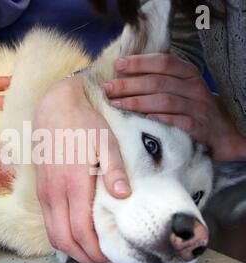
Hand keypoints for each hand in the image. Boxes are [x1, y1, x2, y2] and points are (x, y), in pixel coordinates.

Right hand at [34, 75, 130, 262]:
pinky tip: (75, 231)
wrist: (54, 107)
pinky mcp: (41, 188)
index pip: (80, 231)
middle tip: (102, 260)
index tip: (110, 256)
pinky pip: (48, 221)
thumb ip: (114, 170)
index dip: (95, 250)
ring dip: (70, 248)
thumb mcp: (105, 141)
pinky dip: (61, 234)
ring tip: (90, 250)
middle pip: (63, 240)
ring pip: (52, 234)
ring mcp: (44, 191)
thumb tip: (124, 196)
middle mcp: (54, 193)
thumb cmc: (83, 123)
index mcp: (73, 183)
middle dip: (82, 256)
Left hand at [102, 53, 245, 160]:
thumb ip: (161, 80)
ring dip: (137, 102)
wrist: (223, 132)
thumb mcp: (182, 88)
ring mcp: (197, 107)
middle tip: (107, 88)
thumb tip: (125, 76)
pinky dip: (159, 119)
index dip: (139, 62)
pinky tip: (142, 119)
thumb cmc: (193, 107)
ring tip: (115, 104)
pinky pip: (177, 121)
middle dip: (128, 84)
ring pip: (163, 100)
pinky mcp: (198, 127)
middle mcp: (193, 87)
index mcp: (188, 73)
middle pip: (157, 82)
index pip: (163, 62)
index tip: (117, 65)